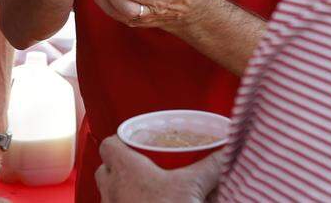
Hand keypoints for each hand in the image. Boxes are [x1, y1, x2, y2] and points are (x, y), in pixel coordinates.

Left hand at [96, 136, 220, 202]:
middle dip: (121, 165)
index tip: (137, 140)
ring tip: (147, 188)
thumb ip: (209, 166)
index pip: (109, 145)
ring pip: (110, 191)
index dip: (121, 140)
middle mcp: (113, 189)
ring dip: (124, 188)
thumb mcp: (192, 187)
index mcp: (125, 169)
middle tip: (143, 164)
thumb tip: (224, 153)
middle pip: (106, 169)